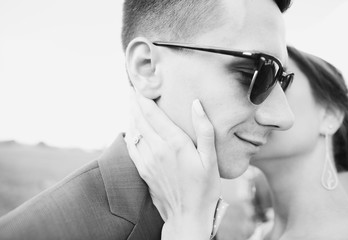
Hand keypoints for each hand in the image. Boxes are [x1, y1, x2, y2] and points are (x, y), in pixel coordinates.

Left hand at [125, 92, 220, 239]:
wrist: (187, 216)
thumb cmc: (204, 188)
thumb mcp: (210, 159)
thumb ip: (204, 130)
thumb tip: (196, 104)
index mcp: (174, 143)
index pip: (153, 114)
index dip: (144, 98)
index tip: (139, 86)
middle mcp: (157, 149)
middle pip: (140, 119)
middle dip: (134, 103)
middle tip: (131, 90)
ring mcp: (147, 161)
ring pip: (134, 131)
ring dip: (131, 116)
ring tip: (131, 105)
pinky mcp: (144, 171)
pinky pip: (132, 147)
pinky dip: (130, 134)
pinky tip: (131, 130)